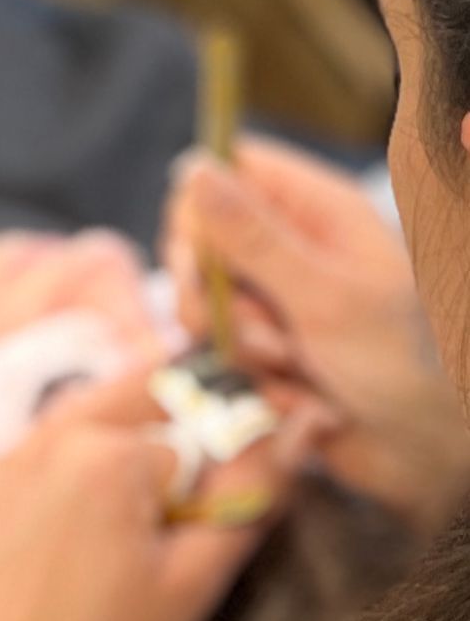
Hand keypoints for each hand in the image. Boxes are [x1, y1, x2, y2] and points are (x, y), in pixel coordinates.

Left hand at [0, 376, 293, 620]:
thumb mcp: (191, 585)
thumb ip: (247, 498)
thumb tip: (292, 432)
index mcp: (107, 454)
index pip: (190, 432)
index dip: (207, 476)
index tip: (202, 517)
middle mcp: (40, 441)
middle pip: (127, 402)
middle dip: (159, 433)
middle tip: (164, 507)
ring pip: (70, 433)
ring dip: (100, 460)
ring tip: (106, 547)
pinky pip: (18, 469)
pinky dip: (46, 491)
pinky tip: (52, 561)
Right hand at [165, 139, 469, 527]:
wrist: (427, 452)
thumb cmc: (401, 364)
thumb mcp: (324, 296)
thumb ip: (252, 235)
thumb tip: (194, 168)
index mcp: (318, 209)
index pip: (230, 170)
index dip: (200, 209)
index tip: (197, 259)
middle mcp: (295, 246)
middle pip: (203, 241)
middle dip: (218, 297)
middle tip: (264, 332)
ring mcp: (281, 299)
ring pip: (210, 305)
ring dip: (245, 348)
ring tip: (299, 368)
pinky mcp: (271, 349)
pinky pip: (228, 355)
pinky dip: (258, 382)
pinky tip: (304, 397)